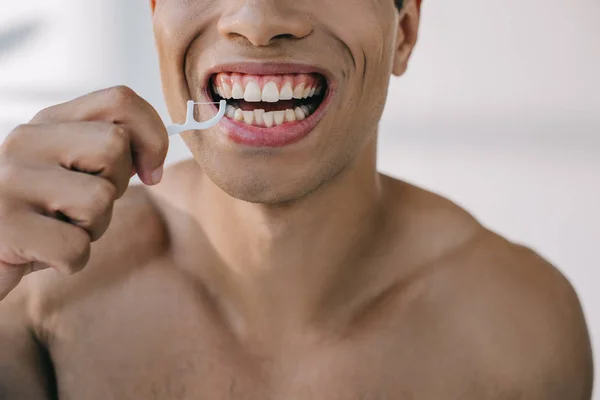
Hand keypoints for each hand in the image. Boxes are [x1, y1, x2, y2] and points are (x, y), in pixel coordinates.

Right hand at [0, 86, 167, 300]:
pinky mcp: (5, 225)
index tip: (150, 171)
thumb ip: (107, 155)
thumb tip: (152, 156)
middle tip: (85, 207)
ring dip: (93, 228)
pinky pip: (76, 246)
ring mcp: (10, 181)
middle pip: (114, 146)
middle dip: (117, 187)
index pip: (119, 100)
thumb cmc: (38, 216)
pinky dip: (72, 260)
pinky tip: (45, 254)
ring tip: (60, 229)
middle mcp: (25, 141)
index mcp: (48, 123)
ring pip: (100, 198)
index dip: (152, 137)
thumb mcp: (72, 174)